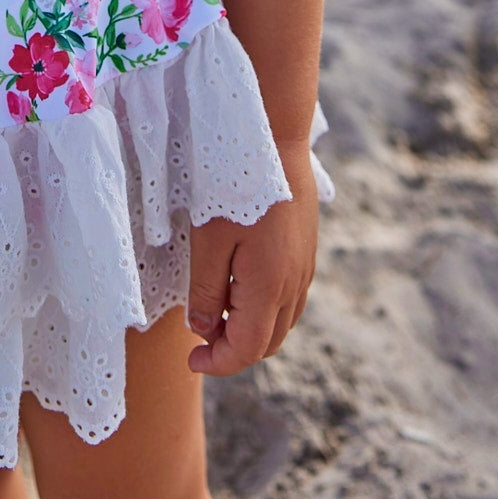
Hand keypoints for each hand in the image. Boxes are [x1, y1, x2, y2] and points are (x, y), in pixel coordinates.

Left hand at [185, 147, 320, 376]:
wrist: (275, 135)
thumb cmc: (234, 183)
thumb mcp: (209, 238)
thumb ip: (206, 291)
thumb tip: (204, 331)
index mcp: (269, 286)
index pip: (248, 349)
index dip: (218, 363)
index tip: (190, 358)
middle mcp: (294, 283)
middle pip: (268, 342)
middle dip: (234, 350)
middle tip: (199, 336)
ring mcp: (305, 267)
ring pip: (282, 322)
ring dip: (251, 330)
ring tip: (215, 311)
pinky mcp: (306, 249)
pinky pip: (289, 298)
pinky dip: (265, 309)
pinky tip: (239, 286)